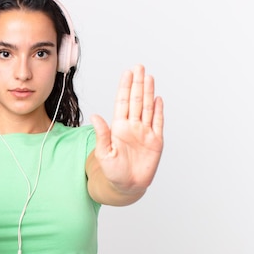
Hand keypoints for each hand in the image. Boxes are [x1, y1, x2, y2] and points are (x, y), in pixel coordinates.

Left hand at [90, 64, 163, 193]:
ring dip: (148, 92)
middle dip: (138, 84)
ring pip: (147, 108)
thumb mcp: (104, 153)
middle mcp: (132, 126)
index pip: (123, 102)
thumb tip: (95, 117)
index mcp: (118, 127)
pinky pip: (157, 123)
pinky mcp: (155, 141)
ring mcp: (145, 133)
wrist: (127, 186)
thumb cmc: (113, 172)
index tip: (127, 73)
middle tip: (139, 67)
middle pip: (136, 100)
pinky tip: (157, 99)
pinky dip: (158, 111)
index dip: (125, 87)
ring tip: (148, 77)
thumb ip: (102, 135)